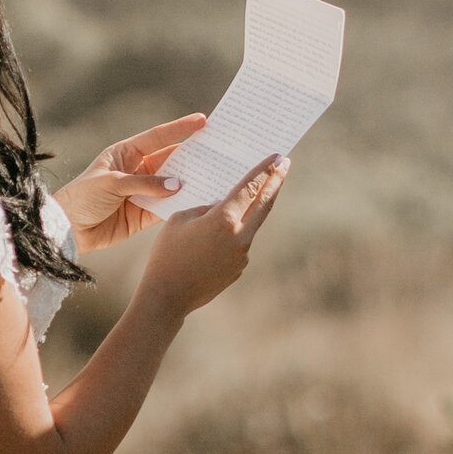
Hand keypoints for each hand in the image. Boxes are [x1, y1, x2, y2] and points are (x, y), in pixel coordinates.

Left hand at [58, 115, 208, 253]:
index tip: (203, 121)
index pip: (157, 137)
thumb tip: (178, 185)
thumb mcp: (113, 184)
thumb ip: (145, 184)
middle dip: (192, 157)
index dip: (180, 128)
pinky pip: (167, 208)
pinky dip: (181, 206)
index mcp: (125, 153)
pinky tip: (200, 202)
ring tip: (215, 177)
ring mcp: (142, 193)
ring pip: (172, 185)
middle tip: (217, 152)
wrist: (67, 230)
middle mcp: (136, 171)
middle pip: (170, 161)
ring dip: (190, 182)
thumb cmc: (83, 197)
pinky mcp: (143, 215)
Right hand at [134, 155, 287, 315]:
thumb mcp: (180, 219)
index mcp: (224, 219)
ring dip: (255, 207)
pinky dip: (236, 232)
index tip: (277, 157)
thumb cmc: (167, 254)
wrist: (167, 296)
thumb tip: (222, 205)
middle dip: (276, 181)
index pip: (250, 187)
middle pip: (264, 203)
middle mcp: (240, 236)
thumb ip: (206, 208)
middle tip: (285, 164)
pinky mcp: (239, 268)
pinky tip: (222, 231)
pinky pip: (240, 243)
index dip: (264, 170)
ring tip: (256, 192)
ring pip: (252, 224)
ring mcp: (242, 255)